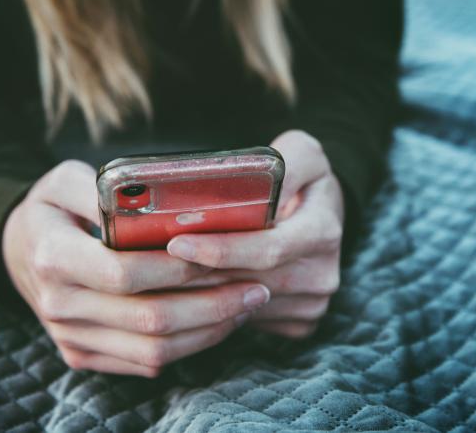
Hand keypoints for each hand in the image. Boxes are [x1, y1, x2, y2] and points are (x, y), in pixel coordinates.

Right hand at [2, 160, 270, 376]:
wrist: (19, 252)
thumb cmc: (51, 209)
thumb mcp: (62, 179)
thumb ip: (103, 186)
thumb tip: (153, 199)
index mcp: (54, 257)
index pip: (125, 273)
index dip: (179, 269)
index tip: (224, 256)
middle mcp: (59, 305)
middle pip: (149, 319)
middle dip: (211, 305)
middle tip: (256, 287)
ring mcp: (70, 337)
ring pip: (153, 351)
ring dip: (208, 331)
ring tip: (245, 305)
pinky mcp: (82, 355)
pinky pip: (144, 363)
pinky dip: (189, 346)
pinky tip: (216, 321)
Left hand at [167, 130, 343, 337]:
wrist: (323, 213)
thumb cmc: (303, 179)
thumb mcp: (303, 153)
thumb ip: (285, 162)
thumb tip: (256, 184)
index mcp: (323, 230)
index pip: (268, 249)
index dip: (221, 249)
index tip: (177, 242)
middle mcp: (322, 274)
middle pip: (248, 282)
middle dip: (197, 275)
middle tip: (152, 264)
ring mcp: (311, 303)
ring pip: (243, 306)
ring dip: (200, 294)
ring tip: (160, 275)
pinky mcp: (298, 322)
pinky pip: (248, 320)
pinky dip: (217, 309)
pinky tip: (189, 290)